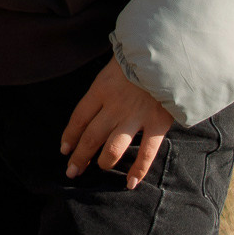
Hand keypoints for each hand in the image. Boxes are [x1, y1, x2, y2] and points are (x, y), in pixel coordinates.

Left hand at [62, 56, 180, 185]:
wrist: (168, 51)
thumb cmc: (139, 57)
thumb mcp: (113, 66)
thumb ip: (104, 88)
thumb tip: (95, 107)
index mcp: (101, 89)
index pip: (79, 118)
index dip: (70, 136)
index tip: (64, 150)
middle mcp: (114, 106)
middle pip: (91, 136)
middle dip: (79, 156)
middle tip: (72, 171)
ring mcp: (136, 116)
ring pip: (113, 148)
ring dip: (103, 162)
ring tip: (99, 169)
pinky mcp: (157, 123)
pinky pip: (146, 153)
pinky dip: (138, 170)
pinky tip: (130, 183)